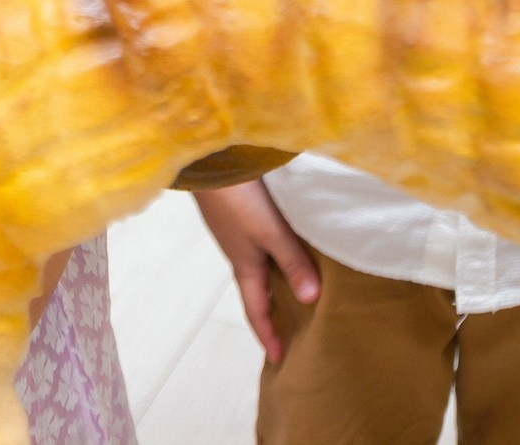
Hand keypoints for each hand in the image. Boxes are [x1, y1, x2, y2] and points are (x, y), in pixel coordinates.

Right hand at [195, 180, 319, 362]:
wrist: (208, 160)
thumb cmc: (238, 199)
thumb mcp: (270, 232)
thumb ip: (291, 261)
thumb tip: (312, 300)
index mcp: (244, 265)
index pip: (256, 310)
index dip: (268, 335)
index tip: (280, 360)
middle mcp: (239, 253)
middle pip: (257, 291)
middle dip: (272, 314)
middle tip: (292, 332)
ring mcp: (237, 233)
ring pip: (259, 268)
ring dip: (275, 285)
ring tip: (297, 294)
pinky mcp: (238, 215)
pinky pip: (260, 249)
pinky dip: (274, 260)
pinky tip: (287, 251)